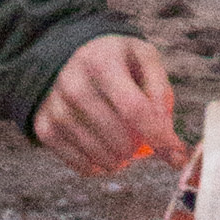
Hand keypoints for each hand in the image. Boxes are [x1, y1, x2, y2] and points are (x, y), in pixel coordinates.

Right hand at [32, 33, 177, 181]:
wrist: (69, 54)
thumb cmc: (116, 60)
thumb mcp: (145, 59)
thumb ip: (163, 97)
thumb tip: (175, 150)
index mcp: (102, 61)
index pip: (134, 109)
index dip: (158, 136)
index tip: (175, 151)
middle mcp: (73, 84)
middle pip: (119, 138)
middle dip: (140, 147)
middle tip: (142, 138)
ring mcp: (56, 108)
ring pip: (101, 156)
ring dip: (121, 159)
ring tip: (123, 142)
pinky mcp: (45, 128)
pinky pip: (82, 166)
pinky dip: (100, 165)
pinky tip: (104, 147)